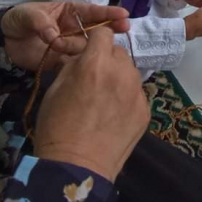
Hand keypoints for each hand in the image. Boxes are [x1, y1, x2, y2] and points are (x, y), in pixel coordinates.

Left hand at [0, 1, 129, 70]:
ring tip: (56, 45)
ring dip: (78, 48)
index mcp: (69, 12)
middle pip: (98, 29)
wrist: (3, 43)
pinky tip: (73, 65)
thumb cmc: (18, 20)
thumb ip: (40, 22)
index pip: (92, 11)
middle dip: (111, 28)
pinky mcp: (63, 62)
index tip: (124, 14)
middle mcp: (74, 29)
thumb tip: (53, 35)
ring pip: (86, 48)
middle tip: (124, 28)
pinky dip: (76, 65)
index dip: (108, 12)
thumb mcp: (27, 15)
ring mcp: (70, 46)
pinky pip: (75, 64)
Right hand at [33, 27, 148, 181]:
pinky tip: (114, 115)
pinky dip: (127, 98)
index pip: (104, 33)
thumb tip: (82, 58)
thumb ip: (73, 66)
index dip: (95, 40)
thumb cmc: (57, 127)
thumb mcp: (55, 89)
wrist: (76, 167)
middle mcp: (121, 72)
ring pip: (130, 72)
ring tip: (105, 98)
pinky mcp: (146, 110)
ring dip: (119, 77)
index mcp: (95, 63)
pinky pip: (137, 94)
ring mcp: (137, 92)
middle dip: (107, 59)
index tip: (90, 51)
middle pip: (119, 52)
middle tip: (95, 78)